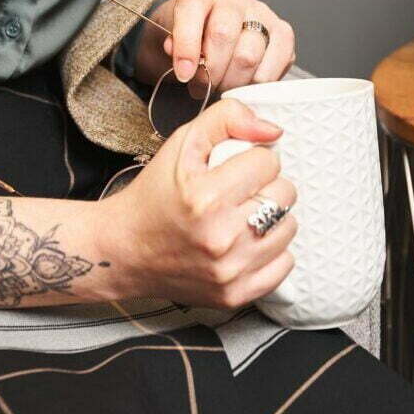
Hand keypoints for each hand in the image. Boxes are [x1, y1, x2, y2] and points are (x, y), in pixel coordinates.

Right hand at [100, 95, 298, 307]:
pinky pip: (284, 264)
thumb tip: (272, 130)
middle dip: (266, 185)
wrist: (124, 250)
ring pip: (289, 228)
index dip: (253, 158)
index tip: (236, 167)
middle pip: (284, 195)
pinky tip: (247, 241)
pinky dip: (271, 250)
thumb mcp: (182, 143)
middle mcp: (220, 237)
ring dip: (272, 217)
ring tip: (243, 215)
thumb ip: (227, 119)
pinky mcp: (234, 294)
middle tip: (240, 190)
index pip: (268, 163)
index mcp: (205, 196)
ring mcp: (229, 270)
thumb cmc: (153, 195)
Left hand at [135, 0, 296, 92]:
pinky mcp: (283, 34)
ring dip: (232, 82)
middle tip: (202, 87)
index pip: (192, 10)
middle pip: (223, 35)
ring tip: (220, 88)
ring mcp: (262, 14)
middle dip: (209, 71)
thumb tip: (186, 64)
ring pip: (249, 56)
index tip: (183, 74)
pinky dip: (256, 83)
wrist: (212, 33)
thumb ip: (173, 48)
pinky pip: (275, 65)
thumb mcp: (171, 38)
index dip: (186, 46)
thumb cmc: (191, 38)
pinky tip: (243, 84)